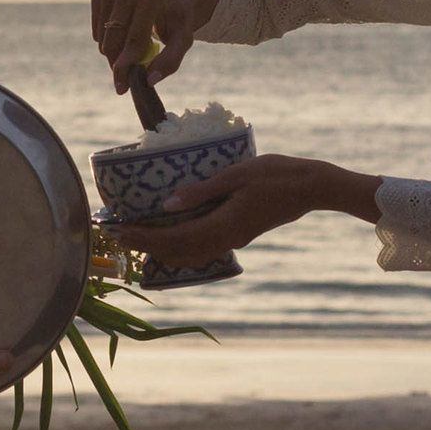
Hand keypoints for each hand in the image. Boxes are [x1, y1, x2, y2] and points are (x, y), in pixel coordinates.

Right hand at [87, 0, 219, 93]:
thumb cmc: (178, 17)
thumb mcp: (184, 37)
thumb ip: (170, 60)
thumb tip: (149, 81)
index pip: (134, 40)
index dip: (126, 66)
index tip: (121, 88)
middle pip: (114, 41)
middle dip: (119, 62)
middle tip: (132, 71)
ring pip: (103, 38)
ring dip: (115, 51)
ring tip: (136, 44)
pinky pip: (97, 30)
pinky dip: (109, 38)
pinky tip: (125, 31)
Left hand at [123, 154, 378, 264]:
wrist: (312, 187)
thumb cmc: (277, 174)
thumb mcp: (237, 175)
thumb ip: (201, 191)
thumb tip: (167, 206)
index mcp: (223, 225)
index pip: (174, 238)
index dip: (144, 237)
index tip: (120, 231)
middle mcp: (226, 238)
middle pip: (177, 252)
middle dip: (145, 245)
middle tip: (118, 236)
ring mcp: (233, 240)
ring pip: (189, 255)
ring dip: (161, 250)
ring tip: (137, 239)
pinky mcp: (238, 235)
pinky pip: (202, 249)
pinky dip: (180, 248)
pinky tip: (169, 239)